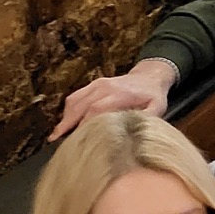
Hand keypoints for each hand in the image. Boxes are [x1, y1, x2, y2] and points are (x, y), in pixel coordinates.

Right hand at [52, 59, 175, 140]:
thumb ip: (146, 119)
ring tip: (57, 133)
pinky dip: (68, 110)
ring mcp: (97, 85)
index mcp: (120, 94)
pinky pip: (76, 96)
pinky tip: (65, 122)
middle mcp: (105, 87)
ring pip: (75, 100)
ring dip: (65, 116)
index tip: (79, 138)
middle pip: (81, 105)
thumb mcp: (157, 108)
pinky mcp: (93, 85)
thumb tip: (134, 133)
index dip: (86, 123)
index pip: (97, 109)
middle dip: (68, 122)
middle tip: (57, 138)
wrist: (149, 76)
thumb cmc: (153, 95)